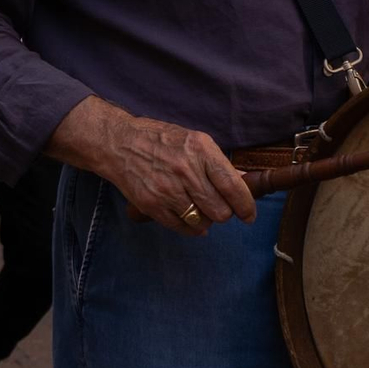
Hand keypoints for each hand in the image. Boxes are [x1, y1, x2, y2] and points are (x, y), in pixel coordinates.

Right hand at [108, 116, 254, 235]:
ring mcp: (168, 190)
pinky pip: (182, 228)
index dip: (246, 206)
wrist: (119, 143)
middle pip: (220, 211)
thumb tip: (243, 181)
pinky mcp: (152, 205)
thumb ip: (218, 163)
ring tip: (198, 207)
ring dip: (205, 219)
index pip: (233, 186)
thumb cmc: (159, 140)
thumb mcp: (194, 140)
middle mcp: (186, 171)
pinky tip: (187, 215)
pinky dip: (189, 227)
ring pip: (202, 222)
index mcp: (201, 150)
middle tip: (217, 206)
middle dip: (224, 213)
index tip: (249, 215)